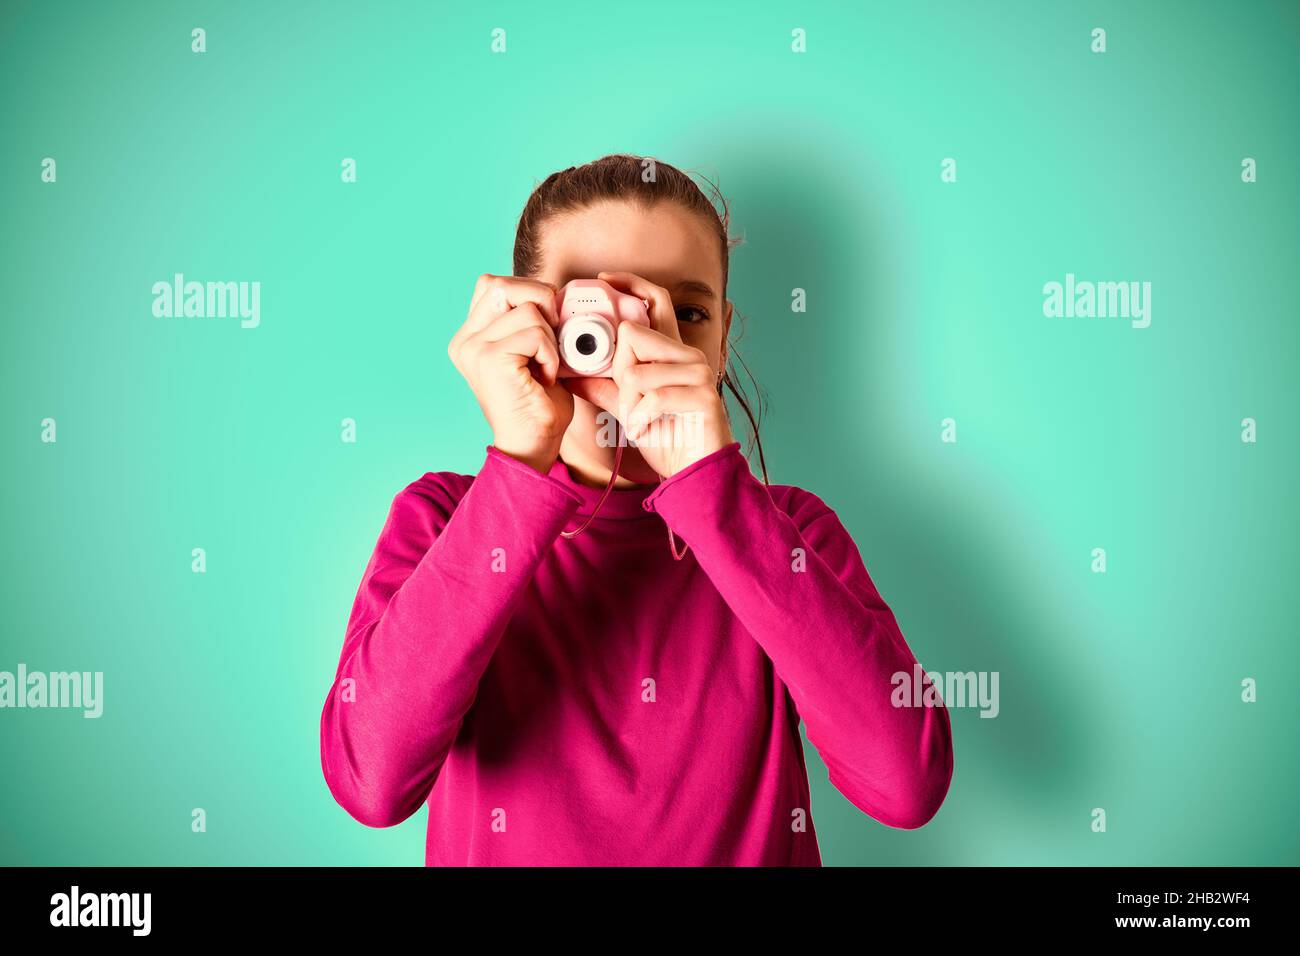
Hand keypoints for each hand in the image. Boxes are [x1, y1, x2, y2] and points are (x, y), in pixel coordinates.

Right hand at [447, 274, 572, 473]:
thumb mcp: (531, 352)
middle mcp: (465, 341)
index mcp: (470, 337)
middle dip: (540, 302)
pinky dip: (552, 354)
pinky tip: (545, 378)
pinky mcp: (489, 359)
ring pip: (527, 308)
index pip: (494, 284)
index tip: (546, 328)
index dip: (528, 294)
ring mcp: (473, 348)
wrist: (533, 447)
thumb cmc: (539, 404)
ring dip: (550, 336)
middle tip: (552, 340)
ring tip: (545, 366)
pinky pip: (536, 333)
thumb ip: (528, 320)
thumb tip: (552, 292)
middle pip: (503, 284)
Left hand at [564, 271, 733, 478]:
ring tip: (642, 421)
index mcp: (672, 352)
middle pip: (634, 334)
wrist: (694, 473)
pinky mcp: (704, 396)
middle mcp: (688, 355)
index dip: (629, 287)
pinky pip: (653, 396)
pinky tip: (646, 431)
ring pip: (637, 371)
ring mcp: (699, 373)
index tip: (604, 279)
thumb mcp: (629, 408)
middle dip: (620, 372)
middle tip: (630, 400)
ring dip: (630, 404)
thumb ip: (604, 386)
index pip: (654, 300)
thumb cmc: (666, 438)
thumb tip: (571, 372)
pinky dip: (641, 419)